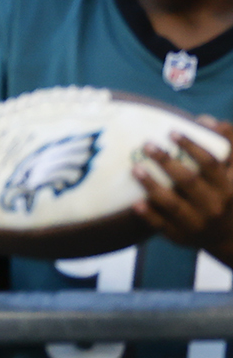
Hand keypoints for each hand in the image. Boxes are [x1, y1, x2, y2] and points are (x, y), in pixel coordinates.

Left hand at [135, 117, 232, 256]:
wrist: (226, 237)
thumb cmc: (222, 194)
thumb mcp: (231, 172)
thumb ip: (224, 145)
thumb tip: (204, 120)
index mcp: (227, 187)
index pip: (211, 164)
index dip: (192, 146)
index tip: (172, 132)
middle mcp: (214, 206)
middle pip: (189, 181)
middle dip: (167, 162)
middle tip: (147, 144)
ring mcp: (197, 224)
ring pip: (173, 204)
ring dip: (153, 186)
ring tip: (135, 168)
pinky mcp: (181, 237)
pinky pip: (163, 226)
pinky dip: (149, 215)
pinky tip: (136, 203)